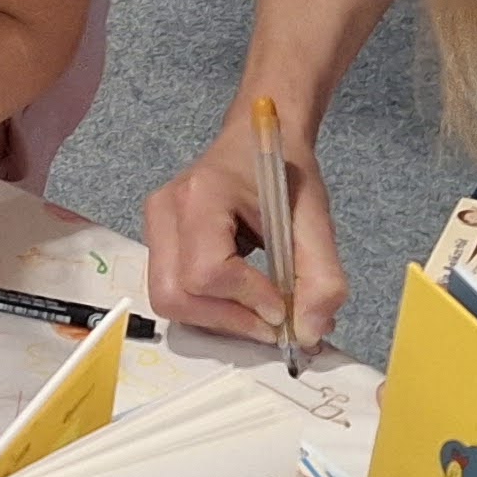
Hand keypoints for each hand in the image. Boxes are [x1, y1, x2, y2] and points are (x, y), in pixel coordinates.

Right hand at [141, 125, 347, 349]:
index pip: (208, 270)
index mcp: (202, 194)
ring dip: (218, 319)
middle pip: (175, 295)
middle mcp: (165, 211)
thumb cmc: (283, 172)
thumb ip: (321, 276)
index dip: (248, 299)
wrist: (256, 143)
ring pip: (169, 301)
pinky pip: (174, 294)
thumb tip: (309, 333)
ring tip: (259, 311)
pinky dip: (210, 310)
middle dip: (227, 320)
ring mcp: (154, 228)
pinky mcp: (157, 244)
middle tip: (271, 323)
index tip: (283, 308)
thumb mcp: (315, 217)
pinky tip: (242, 300)